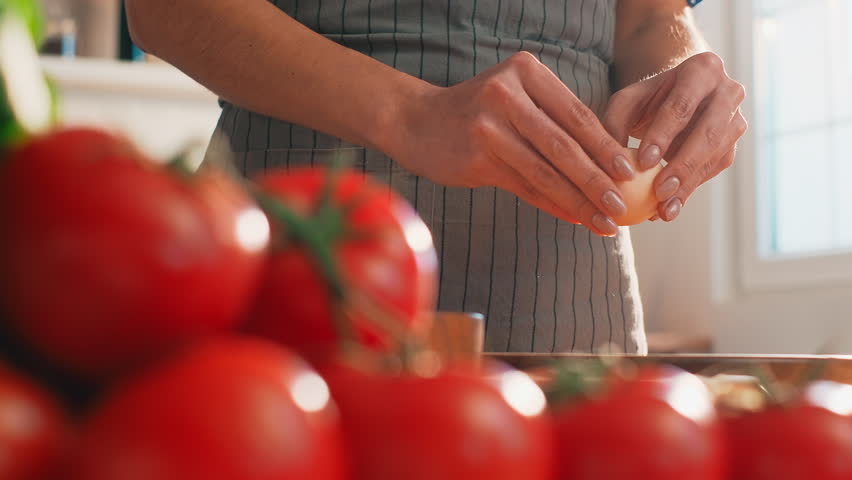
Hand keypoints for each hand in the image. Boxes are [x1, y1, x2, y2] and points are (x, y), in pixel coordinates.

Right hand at [386, 52, 634, 236]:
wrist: (415, 121)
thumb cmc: (475, 112)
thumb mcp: (513, 97)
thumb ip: (552, 119)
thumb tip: (606, 158)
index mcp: (525, 72)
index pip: (576, 113)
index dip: (605, 146)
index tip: (629, 171)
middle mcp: (507, 94)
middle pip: (564, 145)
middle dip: (597, 179)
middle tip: (621, 203)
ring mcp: (489, 126)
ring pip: (546, 171)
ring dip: (579, 200)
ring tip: (604, 221)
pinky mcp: (476, 158)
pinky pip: (524, 187)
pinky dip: (553, 205)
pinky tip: (575, 218)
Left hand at [602, 52, 747, 221]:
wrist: (677, 95)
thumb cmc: (646, 99)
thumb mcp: (626, 102)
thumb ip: (615, 126)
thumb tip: (613, 165)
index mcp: (703, 69)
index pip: (682, 105)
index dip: (664, 134)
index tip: (644, 162)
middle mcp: (728, 92)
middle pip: (708, 132)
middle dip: (683, 164)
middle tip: (659, 191)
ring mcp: (736, 120)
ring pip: (716, 154)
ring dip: (689, 183)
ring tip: (664, 208)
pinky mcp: (732, 146)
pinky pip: (713, 170)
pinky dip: (691, 190)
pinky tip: (670, 209)